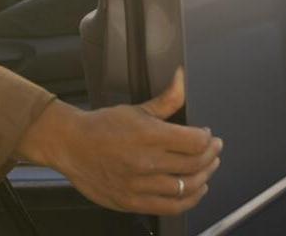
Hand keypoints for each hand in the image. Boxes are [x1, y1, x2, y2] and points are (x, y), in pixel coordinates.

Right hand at [15, 67, 221, 215]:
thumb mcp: (136, 109)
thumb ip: (166, 99)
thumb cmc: (102, 126)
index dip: (208, 139)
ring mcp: (140, 185)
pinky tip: (195, 190)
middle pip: (195, 164)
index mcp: (149, 135)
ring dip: (204, 178)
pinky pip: (171, 207)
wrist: (71, 146)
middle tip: (214, 150)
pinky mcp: (133, 202)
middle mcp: (147, 162)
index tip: (209, 135)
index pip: (196, 141)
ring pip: (187, 187)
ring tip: (207, 169)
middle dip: (211, 156)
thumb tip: (182, 78)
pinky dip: (189, 200)